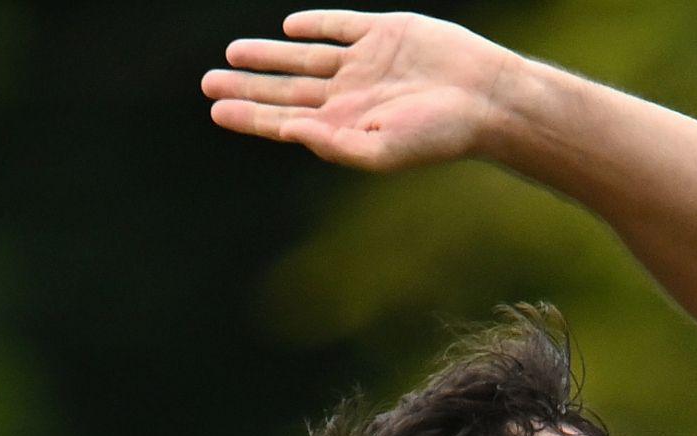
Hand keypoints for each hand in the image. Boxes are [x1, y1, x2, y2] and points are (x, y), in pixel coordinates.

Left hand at [201, 10, 520, 170]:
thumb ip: (335, 144)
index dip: (250, 115)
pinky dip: (317, 25)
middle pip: (288, 90)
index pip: (286, 121)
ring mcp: (368, 63)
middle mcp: (352, 95)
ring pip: (305, 57)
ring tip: (233, 54)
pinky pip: (342, 27)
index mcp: (347, 126)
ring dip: (270, 56)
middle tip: (208, 83)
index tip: (216, 109)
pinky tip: (292, 26)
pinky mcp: (387, 34)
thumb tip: (289, 130)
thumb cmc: (441, 134)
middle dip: (248, 87)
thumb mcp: (384, 150)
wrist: (488, 98)